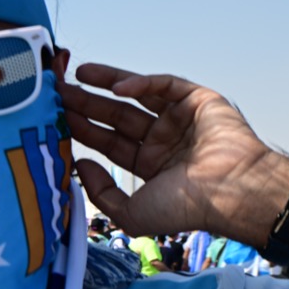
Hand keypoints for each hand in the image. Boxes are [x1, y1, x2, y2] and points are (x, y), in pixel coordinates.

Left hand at [59, 64, 288, 244]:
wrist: (232, 191)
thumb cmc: (187, 208)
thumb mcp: (132, 213)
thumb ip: (101, 193)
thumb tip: (80, 165)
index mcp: (151, 167)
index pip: (109, 144)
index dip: (83, 130)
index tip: (56, 119)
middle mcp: (164, 141)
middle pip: (117, 117)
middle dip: (87, 104)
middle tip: (58, 93)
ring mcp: (180, 119)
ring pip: (137, 96)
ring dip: (107, 84)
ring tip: (77, 76)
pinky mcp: (197, 100)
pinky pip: (164, 85)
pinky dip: (141, 83)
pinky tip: (117, 87)